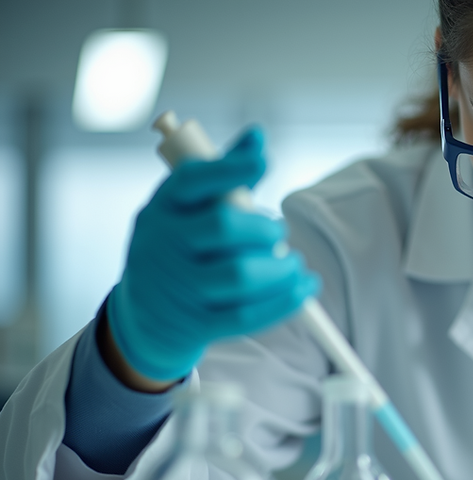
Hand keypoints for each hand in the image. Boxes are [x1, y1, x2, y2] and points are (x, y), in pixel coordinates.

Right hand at [107, 128, 319, 381]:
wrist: (142, 315)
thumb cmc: (180, 245)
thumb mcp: (187, 206)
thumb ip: (224, 172)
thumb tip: (257, 135)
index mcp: (163, 206)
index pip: (193, 180)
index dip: (230, 169)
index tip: (264, 162)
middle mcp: (165, 244)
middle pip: (223, 227)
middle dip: (264, 228)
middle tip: (279, 233)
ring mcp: (179, 287)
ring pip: (240, 274)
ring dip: (280, 268)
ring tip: (293, 265)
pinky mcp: (197, 323)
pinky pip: (247, 315)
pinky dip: (284, 301)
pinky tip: (303, 289)